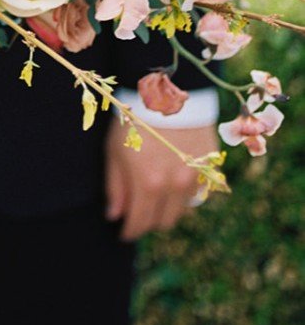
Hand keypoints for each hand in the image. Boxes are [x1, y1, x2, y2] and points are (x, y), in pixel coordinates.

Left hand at [105, 118, 218, 240]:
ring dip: (167, 209)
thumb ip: (115, 187)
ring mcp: (195, 177)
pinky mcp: (209, 167)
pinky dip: (182, 194)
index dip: (130, 232)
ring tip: (153, 195)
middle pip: (163, 222)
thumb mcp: (114, 150)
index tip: (123, 233)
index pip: (140, 223)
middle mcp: (175, 186)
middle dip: (148, 221)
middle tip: (137, 212)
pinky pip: (196, 193)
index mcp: (149, 184)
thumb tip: (114, 216)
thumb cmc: (133, 119)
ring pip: (181, 210)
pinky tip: (171, 180)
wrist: (168, 91)